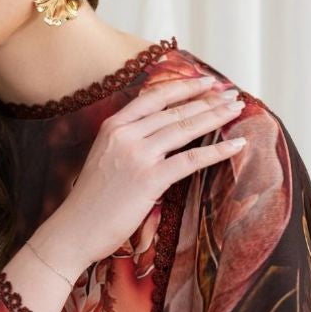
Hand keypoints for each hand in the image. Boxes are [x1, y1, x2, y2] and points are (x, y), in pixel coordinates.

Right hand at [57, 74, 246, 267]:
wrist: (74, 230)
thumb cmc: (91, 201)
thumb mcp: (104, 158)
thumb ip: (127, 142)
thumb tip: (158, 134)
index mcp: (112, 126)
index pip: (154, 96)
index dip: (184, 86)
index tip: (207, 81)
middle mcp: (125, 135)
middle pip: (174, 110)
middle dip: (207, 100)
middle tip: (232, 94)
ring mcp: (137, 156)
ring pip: (185, 128)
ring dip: (215, 116)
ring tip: (237, 108)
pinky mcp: (149, 179)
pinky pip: (191, 160)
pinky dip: (217, 150)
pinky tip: (236, 144)